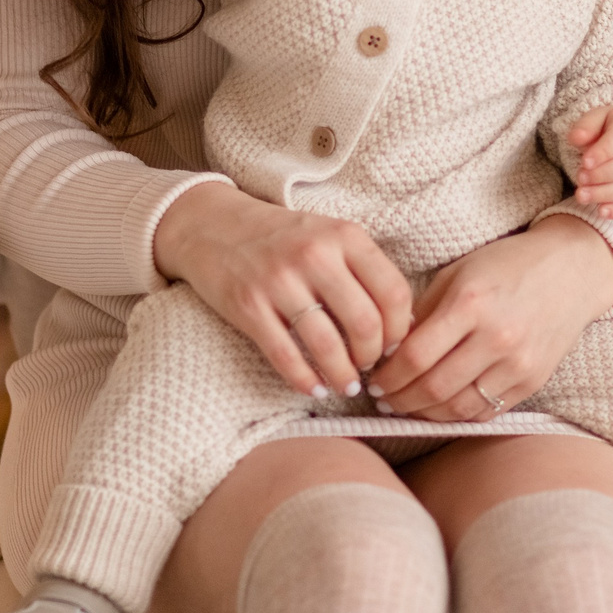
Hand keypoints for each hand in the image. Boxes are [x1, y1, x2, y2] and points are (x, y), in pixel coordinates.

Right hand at [153, 182, 413, 398]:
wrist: (212, 224)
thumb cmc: (282, 237)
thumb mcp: (329, 235)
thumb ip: (363, 269)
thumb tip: (400, 324)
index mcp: (344, 236)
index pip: (393, 292)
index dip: (399, 329)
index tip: (393, 346)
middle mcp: (315, 255)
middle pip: (365, 323)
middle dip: (372, 357)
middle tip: (369, 368)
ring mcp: (279, 280)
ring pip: (327, 346)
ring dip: (343, 376)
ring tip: (347, 385)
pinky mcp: (248, 306)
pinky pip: (285, 355)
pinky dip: (304, 380)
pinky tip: (313, 387)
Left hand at [366, 215, 612, 422]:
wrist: (572, 270)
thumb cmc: (508, 265)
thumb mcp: (457, 274)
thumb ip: (423, 313)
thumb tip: (390, 352)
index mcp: (471, 303)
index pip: (415, 355)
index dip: (388, 375)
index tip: (375, 379)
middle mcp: (497, 336)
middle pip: (433, 387)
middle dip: (400, 400)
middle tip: (384, 399)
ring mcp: (518, 363)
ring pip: (458, 407)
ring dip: (425, 413)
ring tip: (408, 406)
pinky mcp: (533, 380)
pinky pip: (486, 410)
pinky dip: (457, 414)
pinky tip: (441, 406)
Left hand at [566, 106, 612, 219]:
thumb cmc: (610, 128)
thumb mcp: (597, 118)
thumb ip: (586, 126)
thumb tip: (576, 138)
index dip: (603, 153)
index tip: (584, 162)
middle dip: (601, 176)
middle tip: (579, 178)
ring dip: (604, 194)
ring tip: (582, 195)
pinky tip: (601, 212)